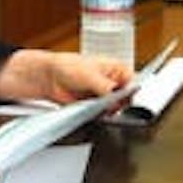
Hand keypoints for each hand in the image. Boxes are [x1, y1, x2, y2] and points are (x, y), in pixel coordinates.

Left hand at [0, 49, 132, 102]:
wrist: (48, 78)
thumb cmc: (66, 66)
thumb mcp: (91, 75)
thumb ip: (107, 88)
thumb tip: (117, 98)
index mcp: (116, 69)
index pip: (133, 83)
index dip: (134, 94)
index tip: (131, 103)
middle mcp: (111, 82)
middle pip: (125, 98)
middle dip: (121, 105)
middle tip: (114, 108)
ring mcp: (102, 95)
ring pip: (114, 108)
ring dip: (109, 112)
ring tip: (101, 109)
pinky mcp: (93, 106)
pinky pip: (102, 115)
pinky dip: (100, 116)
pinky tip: (96, 114)